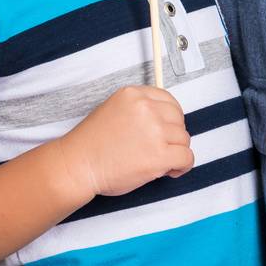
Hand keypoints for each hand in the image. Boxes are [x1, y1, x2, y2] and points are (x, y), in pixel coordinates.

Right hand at [57, 86, 193, 196]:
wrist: (78, 165)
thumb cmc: (92, 144)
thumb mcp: (113, 110)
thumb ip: (138, 110)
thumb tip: (164, 122)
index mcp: (133, 94)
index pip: (168, 100)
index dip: (170, 118)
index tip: (166, 130)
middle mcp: (146, 108)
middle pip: (178, 119)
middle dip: (173, 136)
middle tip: (161, 149)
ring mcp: (154, 131)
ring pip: (184, 139)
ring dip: (176, 152)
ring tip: (161, 162)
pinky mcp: (159, 155)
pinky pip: (186, 158)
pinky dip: (182, 166)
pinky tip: (170, 171)